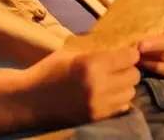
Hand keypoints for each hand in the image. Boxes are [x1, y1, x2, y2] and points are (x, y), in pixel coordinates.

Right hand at [21, 46, 140, 125]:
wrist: (29, 101)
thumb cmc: (48, 71)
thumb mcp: (71, 53)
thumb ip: (96, 51)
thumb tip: (119, 46)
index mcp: (91, 64)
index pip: (129, 57)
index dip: (130, 53)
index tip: (126, 52)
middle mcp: (99, 85)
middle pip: (133, 76)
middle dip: (129, 69)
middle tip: (118, 67)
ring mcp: (99, 104)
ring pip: (130, 93)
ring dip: (124, 85)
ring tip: (113, 81)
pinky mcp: (96, 118)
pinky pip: (121, 107)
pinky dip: (118, 100)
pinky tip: (107, 94)